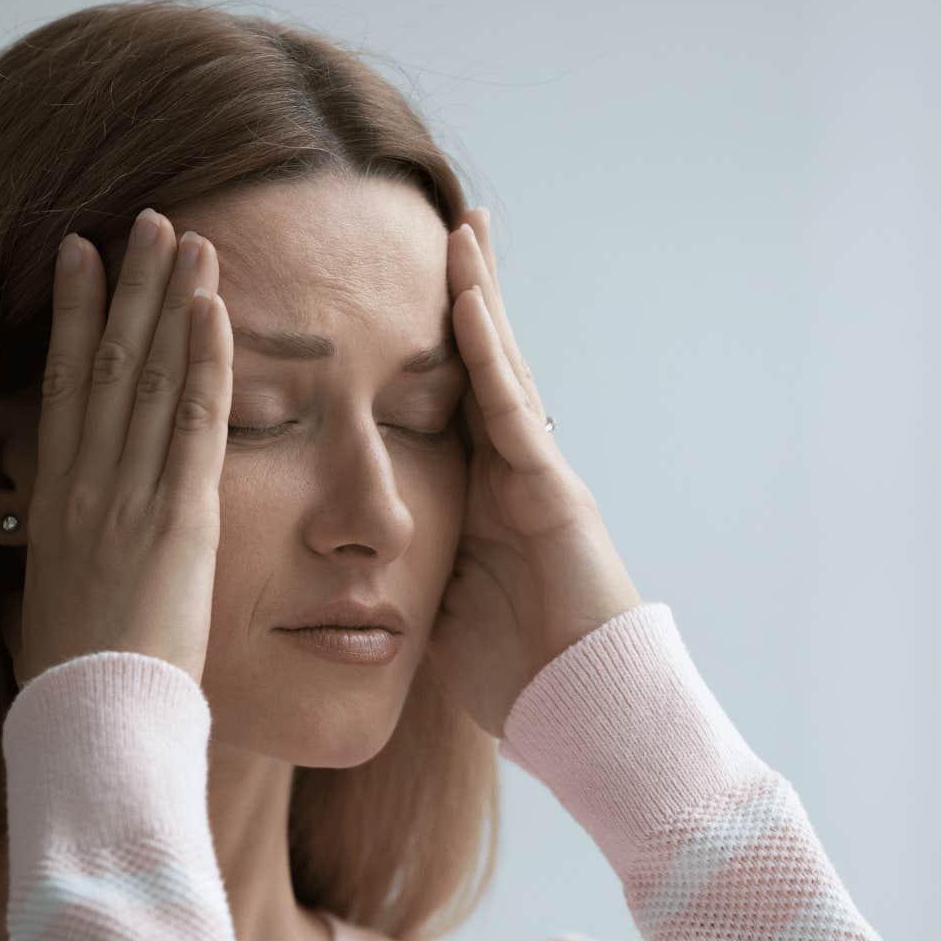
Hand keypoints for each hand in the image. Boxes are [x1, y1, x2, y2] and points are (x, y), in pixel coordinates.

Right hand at [16, 208, 231, 688]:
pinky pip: (195, 422)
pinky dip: (205, 360)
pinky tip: (213, 309)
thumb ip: (67, 560)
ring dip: (169, 301)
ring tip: (185, 237)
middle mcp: (84, 485)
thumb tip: (66, 552)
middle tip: (144, 219)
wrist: (94, 725)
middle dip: (126, 285)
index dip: (71, 315)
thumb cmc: (81, 685)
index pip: (65, 387)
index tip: (78, 254)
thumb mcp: (55, 606)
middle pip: (105, 362)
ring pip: (149, 376)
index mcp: (55, 505)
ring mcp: (128, 496)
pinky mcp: (179, 517)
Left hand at [425, 207, 644, 738]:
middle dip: (465, 296)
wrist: (584, 716)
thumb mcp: (439, 610)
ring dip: (479, 296)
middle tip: (448, 225)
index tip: (397, 293)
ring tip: (462, 229)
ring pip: (500, 368)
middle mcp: (510, 473)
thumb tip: (355, 558)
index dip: (426, 346)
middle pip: (481, 366)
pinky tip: (466, 295)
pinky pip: (510, 407)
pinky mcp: (552, 491)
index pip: (446, 403)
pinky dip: (487, 351)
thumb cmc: (517, 678)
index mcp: (480, 498)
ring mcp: (535, 476)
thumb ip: (410, 568)